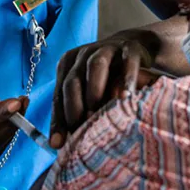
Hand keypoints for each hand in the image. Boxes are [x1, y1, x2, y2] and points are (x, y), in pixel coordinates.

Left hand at [49, 33, 156, 148]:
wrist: (132, 46)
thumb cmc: (106, 76)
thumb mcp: (87, 88)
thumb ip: (75, 109)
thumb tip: (60, 144)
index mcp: (68, 64)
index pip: (58, 94)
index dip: (57, 120)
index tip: (58, 144)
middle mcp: (84, 54)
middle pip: (72, 79)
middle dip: (73, 106)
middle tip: (79, 128)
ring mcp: (106, 48)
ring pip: (95, 66)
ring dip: (94, 88)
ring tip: (96, 110)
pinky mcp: (129, 47)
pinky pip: (127, 62)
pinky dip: (126, 79)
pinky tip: (126, 97)